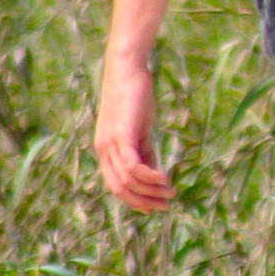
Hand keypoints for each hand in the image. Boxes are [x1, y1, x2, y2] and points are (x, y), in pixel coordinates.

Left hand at [94, 55, 175, 211]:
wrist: (126, 68)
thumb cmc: (134, 96)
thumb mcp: (139, 129)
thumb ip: (144, 152)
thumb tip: (154, 174)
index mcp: (105, 150)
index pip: (115, 186)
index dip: (135, 201)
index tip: (155, 207)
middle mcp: (103, 149)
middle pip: (119, 189)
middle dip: (144, 202)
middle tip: (166, 206)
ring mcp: (110, 143)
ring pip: (127, 181)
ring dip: (151, 192)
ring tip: (171, 193)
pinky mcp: (122, 135)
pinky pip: (133, 166)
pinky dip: (150, 177)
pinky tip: (165, 179)